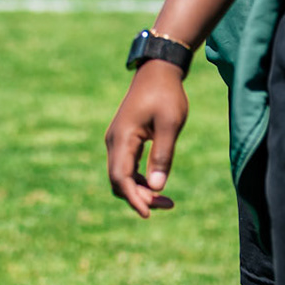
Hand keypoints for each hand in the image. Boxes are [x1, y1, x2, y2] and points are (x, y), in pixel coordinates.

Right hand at [104, 62, 187, 217]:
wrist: (158, 71)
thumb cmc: (166, 94)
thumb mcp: (170, 124)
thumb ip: (162, 155)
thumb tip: (156, 187)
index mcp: (123, 137)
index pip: (120, 177)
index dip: (134, 198)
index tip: (149, 213)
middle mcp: (114, 141)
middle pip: (118, 180)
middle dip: (139, 197)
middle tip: (168, 204)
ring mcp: (117, 140)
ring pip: (121, 176)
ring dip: (140, 190)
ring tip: (166, 200)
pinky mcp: (124, 140)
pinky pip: (125, 167)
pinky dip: (138, 180)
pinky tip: (156, 184)